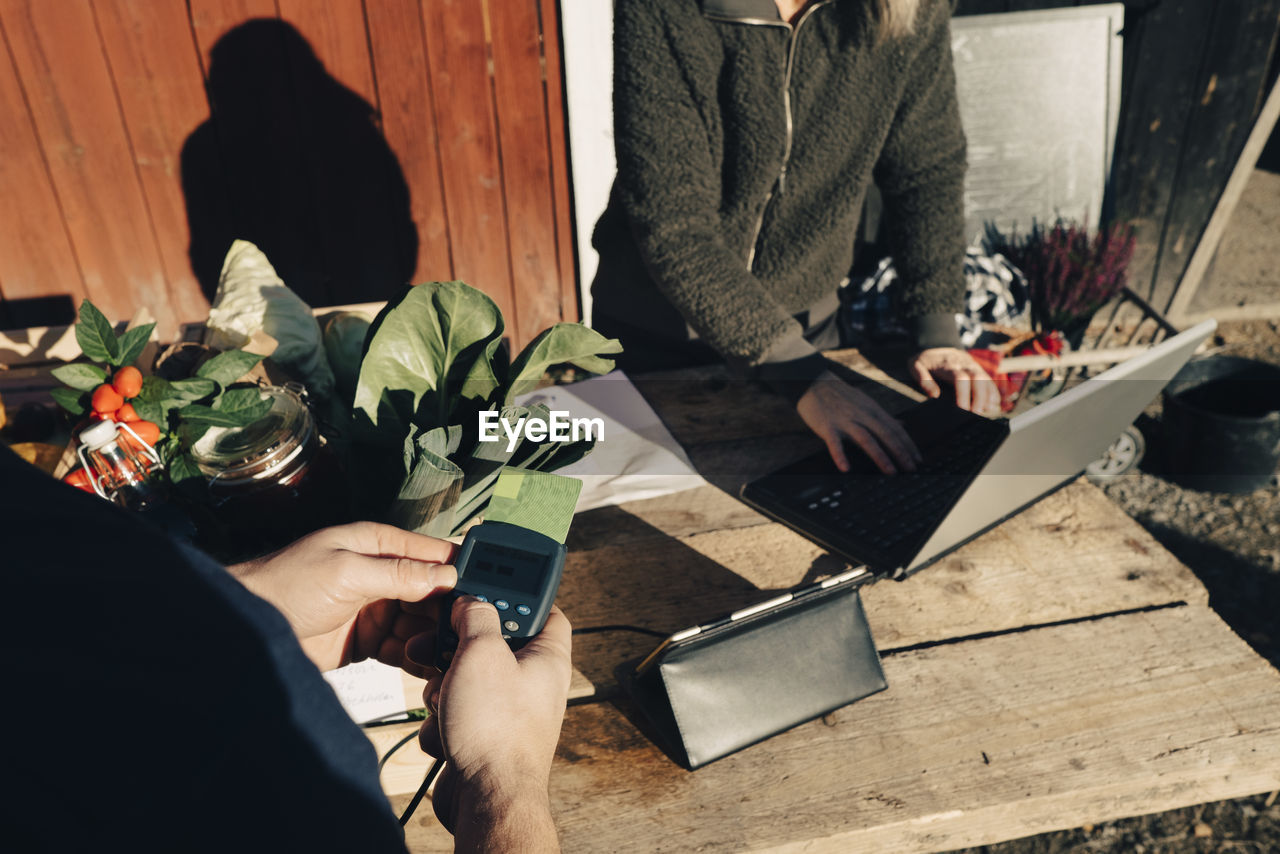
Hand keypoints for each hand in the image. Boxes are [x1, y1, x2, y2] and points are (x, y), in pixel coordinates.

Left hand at [228, 521, 456, 673]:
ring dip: (436, 635)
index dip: (459, 565)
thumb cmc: (286, 585)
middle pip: (431, 590)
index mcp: (376, 545)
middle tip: (472, 628)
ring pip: (420, 622)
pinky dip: (417, 656)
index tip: (487, 582)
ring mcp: (374, 609)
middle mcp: (379, 574)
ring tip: (454, 651)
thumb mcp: (347, 572)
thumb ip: (398, 574)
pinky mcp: (366, 641)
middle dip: (450, 608)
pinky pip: (403, 647)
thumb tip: (446, 574)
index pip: (430, 551)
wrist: (248, 631)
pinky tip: (431, 665)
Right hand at [412, 598, 570, 850]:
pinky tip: (447, 732)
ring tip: (445, 700)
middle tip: (439, 645)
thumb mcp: (482, 652)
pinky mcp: (484, 735)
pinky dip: (443, 719)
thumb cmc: (496, 729)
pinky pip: (456, 711)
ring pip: (467, 677)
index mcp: (548, 656)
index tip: (486, 588)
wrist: (485, 799)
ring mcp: (508, 712)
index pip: (544, 609)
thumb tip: (470, 603)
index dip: (516, 595)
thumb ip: (476, 616)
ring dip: (444, 686)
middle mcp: (533, 683)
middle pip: (493, 643)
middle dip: (458, 646)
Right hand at [796, 370, 921, 473]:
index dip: (908, 444)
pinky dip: (840, 456)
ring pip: (866, 439)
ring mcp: (845, 421)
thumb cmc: (841, 396)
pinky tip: (846, 468)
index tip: (918, 459)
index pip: (895, 429)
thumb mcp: (866, 402)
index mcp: (872, 410)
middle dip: (901, 452)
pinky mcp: (828, 426)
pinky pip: (835, 443)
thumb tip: (903, 425)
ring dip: (880, 456)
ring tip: (891, 472)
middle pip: (885, 434)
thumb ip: (884, 417)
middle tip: (911, 469)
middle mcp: (862, 415)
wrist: (814, 382)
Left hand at [909, 347, 1000, 414]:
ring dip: (989, 395)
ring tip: (987, 410)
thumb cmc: (926, 360)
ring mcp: (973, 366)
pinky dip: (993, 391)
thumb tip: (934, 395)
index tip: (962, 408)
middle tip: (976, 413)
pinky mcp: (978, 370)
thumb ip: (923, 379)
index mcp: (948, 365)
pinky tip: (994, 404)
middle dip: (980, 396)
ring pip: (986, 378)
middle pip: (978, 378)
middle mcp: (964, 365)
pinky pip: (989, 380)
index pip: (960, 378)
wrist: (937, 346)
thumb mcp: (915, 366)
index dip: (963, 393)